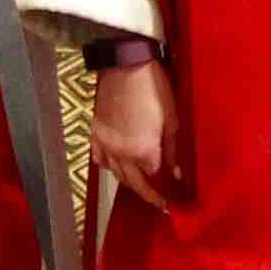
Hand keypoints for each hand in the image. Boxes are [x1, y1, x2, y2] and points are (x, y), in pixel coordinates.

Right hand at [88, 49, 181, 208]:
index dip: (164, 184)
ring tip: (140, 184)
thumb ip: (172, 151)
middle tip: (159, 203)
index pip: (154, 177)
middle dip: (148, 194)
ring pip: (115, 173)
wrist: (125, 66)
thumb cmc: (155, 91)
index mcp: (143, 153)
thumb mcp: (172, 121)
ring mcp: (105, 145)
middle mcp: (121, 154)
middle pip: (133, 183)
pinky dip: (109, 166)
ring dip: (129, 181)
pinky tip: (117, 164)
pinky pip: (100, 159)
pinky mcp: (94, 133)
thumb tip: (176, 175)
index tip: (173, 193)